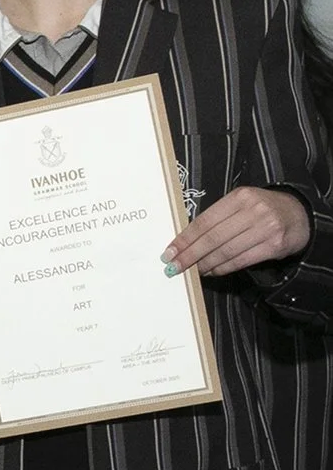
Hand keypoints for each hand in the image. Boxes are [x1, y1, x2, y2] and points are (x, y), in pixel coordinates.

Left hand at [162, 186, 309, 279]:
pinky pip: (241, 261)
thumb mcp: (241, 204)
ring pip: (226, 251)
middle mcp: (254, 211)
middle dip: (190, 255)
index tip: (169, 252)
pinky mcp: (275, 246)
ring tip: (192, 270)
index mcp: (240, 197)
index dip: (184, 239)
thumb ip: (217, 218)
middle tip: (174, 266)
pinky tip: (211, 271)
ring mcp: (266, 228)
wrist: (300, 214)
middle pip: (213, 238)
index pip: (204, 221)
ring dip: (204, 264)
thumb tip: (185, 241)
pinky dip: (222, 268)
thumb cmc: (262, 209)